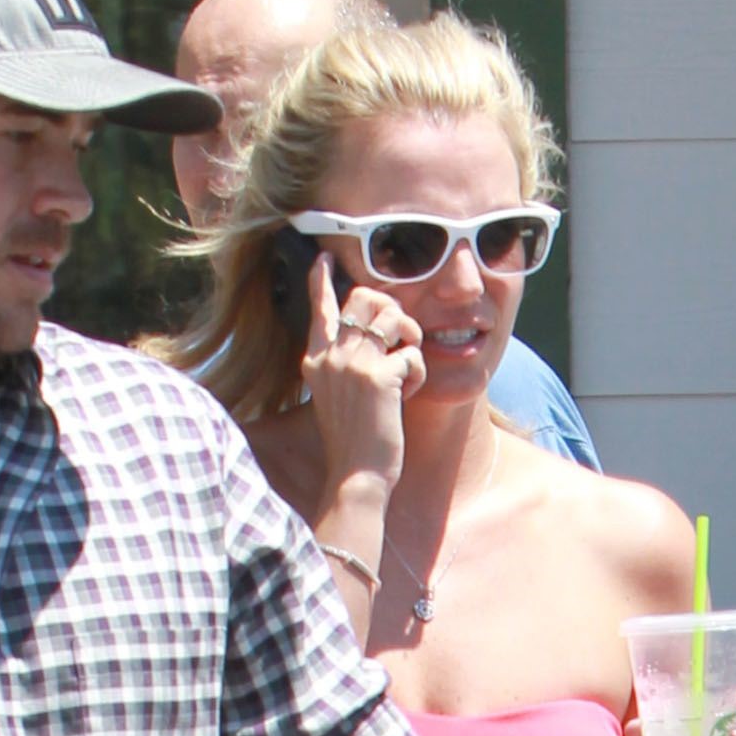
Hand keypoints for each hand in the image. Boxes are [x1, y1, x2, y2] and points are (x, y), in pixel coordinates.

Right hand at [301, 252, 421, 493]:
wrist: (355, 476)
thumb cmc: (353, 441)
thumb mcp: (335, 397)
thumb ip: (341, 364)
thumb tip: (366, 333)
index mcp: (316, 361)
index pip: (319, 310)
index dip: (320, 281)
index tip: (323, 259)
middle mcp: (330, 356)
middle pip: (365, 297)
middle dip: (393, 308)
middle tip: (402, 337)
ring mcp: (353, 365)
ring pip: (394, 315)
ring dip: (411, 336)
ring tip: (407, 364)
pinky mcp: (380, 378)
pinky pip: (413, 354)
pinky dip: (418, 374)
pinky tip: (407, 398)